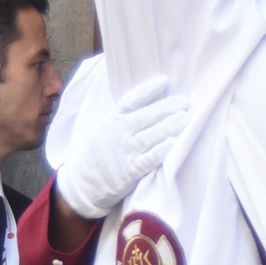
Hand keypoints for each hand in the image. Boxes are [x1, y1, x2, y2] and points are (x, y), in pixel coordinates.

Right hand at [56, 75, 187, 219]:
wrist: (81, 183)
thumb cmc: (95, 155)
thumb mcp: (101, 130)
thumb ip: (119, 119)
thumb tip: (143, 106)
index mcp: (112, 121)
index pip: (132, 101)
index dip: (148, 90)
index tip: (164, 80)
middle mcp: (119, 133)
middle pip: (147, 116)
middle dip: (167, 107)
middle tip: (184, 101)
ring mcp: (125, 152)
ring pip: (151, 135)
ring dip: (169, 125)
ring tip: (185, 118)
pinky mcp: (130, 171)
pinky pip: (148, 159)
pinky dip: (160, 151)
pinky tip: (172, 143)